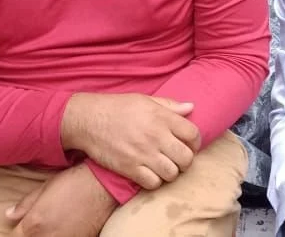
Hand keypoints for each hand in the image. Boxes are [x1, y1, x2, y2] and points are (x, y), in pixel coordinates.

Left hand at [6, 165, 116, 236]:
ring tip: (50, 225)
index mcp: (35, 223)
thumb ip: (25, 204)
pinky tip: (63, 228)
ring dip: (44, 236)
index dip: (15, 233)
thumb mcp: (46, 187)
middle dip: (28, 235)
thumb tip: (9, 215)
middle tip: (34, 225)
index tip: (18, 228)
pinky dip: (59, 236)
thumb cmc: (74, 181)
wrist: (104, 184)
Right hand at [61, 93, 200, 190]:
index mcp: (161, 117)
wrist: (89, 120)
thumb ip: (170, 105)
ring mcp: (143, 154)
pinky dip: (154, 181)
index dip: (195, 142)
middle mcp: (155, 136)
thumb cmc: (118, 108)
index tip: (189, 145)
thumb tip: (191, 107)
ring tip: (164, 167)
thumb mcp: (145, 100)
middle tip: (178, 159)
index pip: (193, 134)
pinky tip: (150, 174)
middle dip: (186, 161)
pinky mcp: (129, 168)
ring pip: (172, 173)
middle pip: (186, 157)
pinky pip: (153, 183)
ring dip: (171, 172)